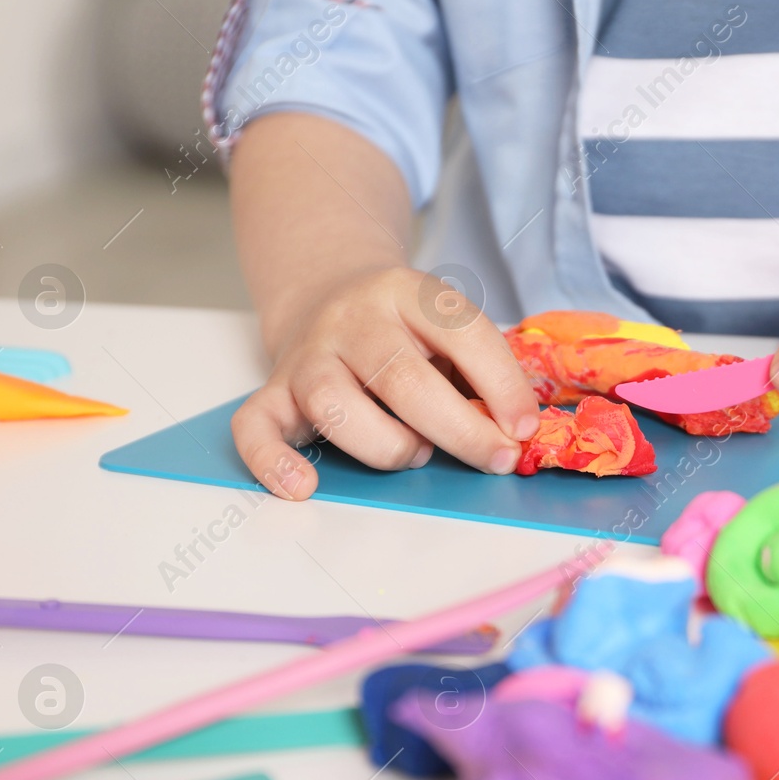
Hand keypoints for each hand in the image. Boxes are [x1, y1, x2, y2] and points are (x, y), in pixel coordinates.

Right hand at [232, 266, 539, 498]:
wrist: (326, 293)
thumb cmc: (405, 331)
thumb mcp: (447, 328)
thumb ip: (480, 370)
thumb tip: (516, 431)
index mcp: (407, 293)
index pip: (460, 331)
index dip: (500, 385)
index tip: (523, 429)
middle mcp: (353, 320)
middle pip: (403, 379)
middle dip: (461, 431)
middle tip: (495, 459)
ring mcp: (308, 356)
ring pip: (337, 407)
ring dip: (388, 446)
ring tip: (414, 452)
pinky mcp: (273, 392)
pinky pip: (255, 427)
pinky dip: (274, 462)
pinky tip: (305, 486)